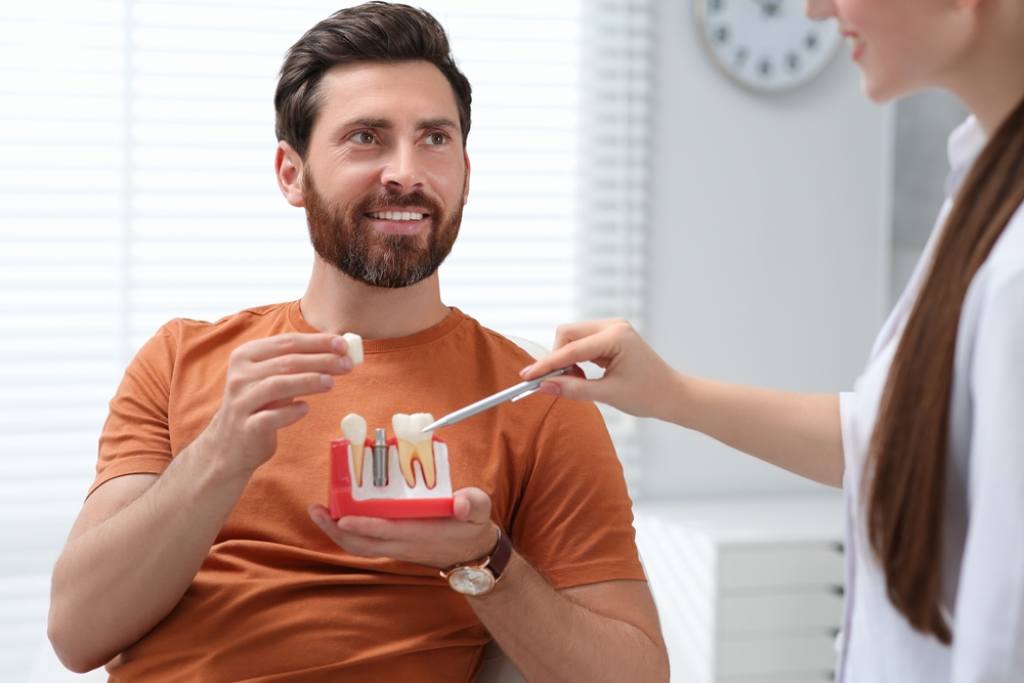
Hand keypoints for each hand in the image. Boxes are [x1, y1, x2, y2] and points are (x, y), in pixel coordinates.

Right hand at [201, 333, 355, 478]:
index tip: (343, 344)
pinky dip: (292, 411)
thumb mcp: (271, 378)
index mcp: (246, 356)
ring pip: (279, 384)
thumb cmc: (259, 406)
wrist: (229, 445)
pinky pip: (272, 416)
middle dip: (321, 360)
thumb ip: (296, 364)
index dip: (318, 342)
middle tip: (347, 364)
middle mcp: (241, 376)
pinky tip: (305, 408)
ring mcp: (241, 402)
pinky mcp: (246, 427)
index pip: (287, 342)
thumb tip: (337, 350)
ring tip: (332, 382)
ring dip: (309, 381)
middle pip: (287, 361)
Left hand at [308, 488, 497, 568]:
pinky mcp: (393, 547)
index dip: (364, 525)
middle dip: (336, 530)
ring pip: (360, 546)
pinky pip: (364, 544)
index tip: (343, 517)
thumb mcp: (480, 510)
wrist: (473, 554)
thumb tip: (461, 503)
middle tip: (316, 509)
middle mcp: (404, 545)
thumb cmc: (472, 526)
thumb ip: (473, 503)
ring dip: (336, 533)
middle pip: (363, 544)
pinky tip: (337, 517)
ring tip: (318, 512)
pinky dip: (347, 533)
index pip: (388, 531)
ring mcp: (396, 548)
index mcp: (422, 534)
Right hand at [518, 319, 679, 419]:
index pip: (571, 349)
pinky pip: (581, 342)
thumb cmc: (648, 394)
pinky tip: (582, 376)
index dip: (546, 364)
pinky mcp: (610, 336)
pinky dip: (575, 358)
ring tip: (575, 382)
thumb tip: (544, 386)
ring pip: (572, 337)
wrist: (672, 395)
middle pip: (567, 334)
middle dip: (556, 357)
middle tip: (554, 383)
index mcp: (616, 336)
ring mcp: (612, 328)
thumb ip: (574, 389)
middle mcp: (613, 326)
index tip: (526, 376)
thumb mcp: (608, 394)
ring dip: (566, 359)